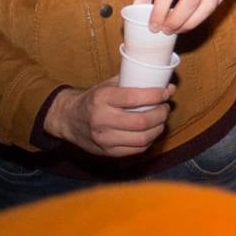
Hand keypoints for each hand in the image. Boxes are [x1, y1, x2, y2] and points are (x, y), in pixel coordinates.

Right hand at [42, 79, 174, 156]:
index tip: (166, 92)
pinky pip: (136, 150)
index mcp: (102, 98)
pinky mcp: (107, 152)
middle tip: (165, 107)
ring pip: (142, 138)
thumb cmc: (94, 99)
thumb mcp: (108, 85)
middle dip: (160, 113)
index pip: (134, 97)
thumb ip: (134, 82)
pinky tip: (151, 132)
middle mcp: (102, 119)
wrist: (69, 119)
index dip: (156, 95)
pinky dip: (149, 140)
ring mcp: (104, 139)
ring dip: (158, 128)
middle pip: (141, 121)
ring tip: (161, 120)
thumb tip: (167, 84)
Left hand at [132, 0, 235, 33]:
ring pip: (207, 5)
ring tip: (180, 28)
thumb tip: (137, 7)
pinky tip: (193, 19)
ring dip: (191, 22)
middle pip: (190, 0)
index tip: (154, 26)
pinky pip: (216, 4)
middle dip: (177, 20)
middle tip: (168, 30)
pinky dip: (204, 16)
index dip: (159, 11)